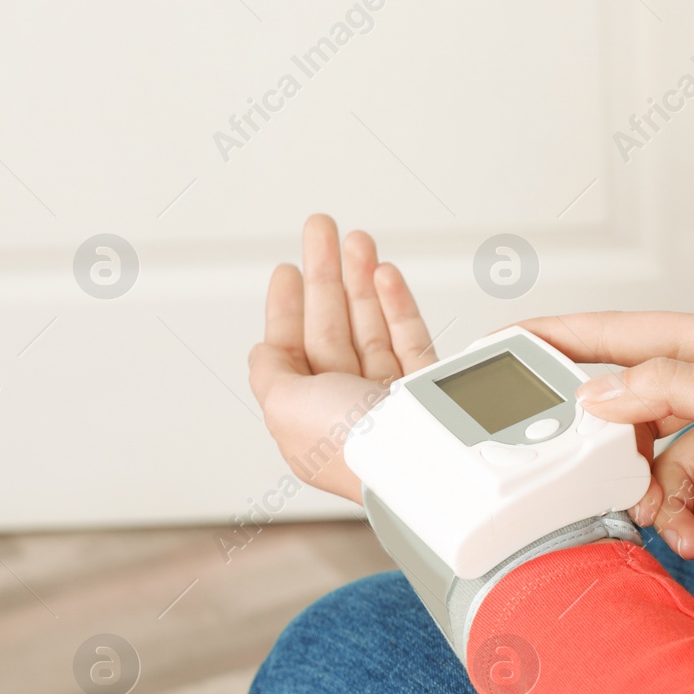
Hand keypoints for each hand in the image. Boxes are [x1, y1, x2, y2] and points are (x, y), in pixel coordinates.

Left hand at [248, 215, 437, 502]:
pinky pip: (410, 337)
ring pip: (371, 326)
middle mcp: (348, 408)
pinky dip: (397, 303)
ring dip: (361, 279)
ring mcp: (390, 398)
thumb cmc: (351, 445)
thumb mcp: (282, 404)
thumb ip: (268, 372)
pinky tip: (386, 275)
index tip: (287, 270)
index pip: (292, 351)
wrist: (417, 463)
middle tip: (321, 230)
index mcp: (308, 417)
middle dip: (325, 276)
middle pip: (331, 328)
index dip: (287, 307)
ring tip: (358, 241)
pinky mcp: (430, 389)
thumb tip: (263, 350)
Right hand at [518, 310, 693, 562]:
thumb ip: (672, 391)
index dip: (560, 340)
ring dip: (666, 507)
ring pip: (667, 468)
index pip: (619, 335)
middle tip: (610, 497)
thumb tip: (599, 393)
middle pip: (636, 414)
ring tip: (683, 536)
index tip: (508, 349)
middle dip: (618, 462)